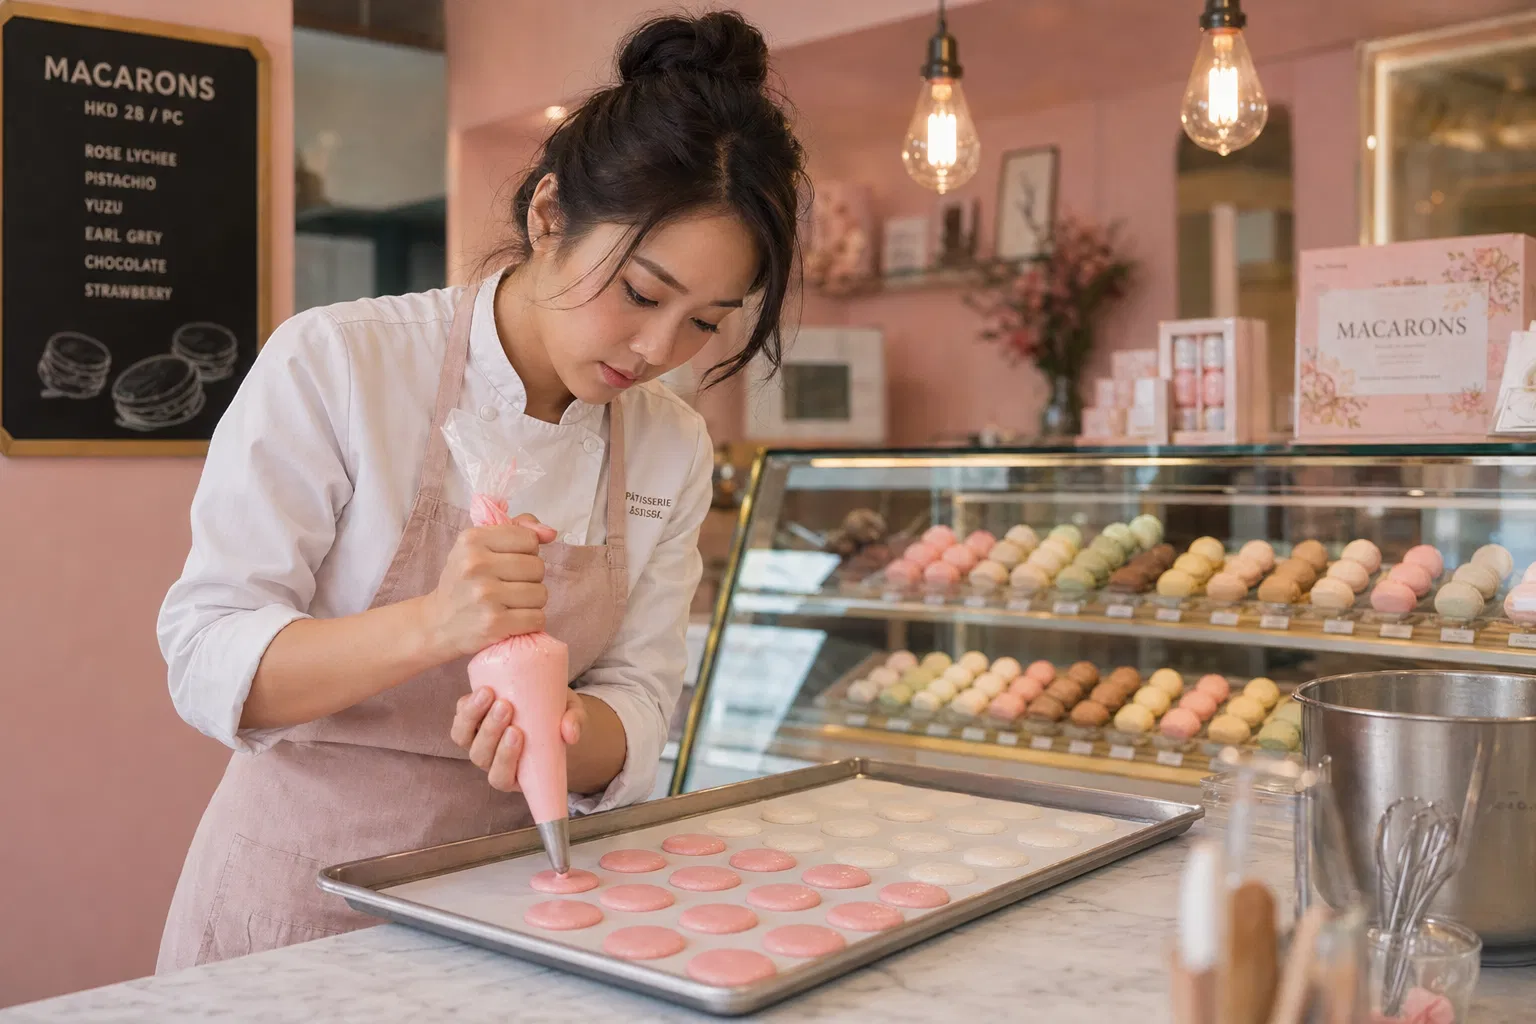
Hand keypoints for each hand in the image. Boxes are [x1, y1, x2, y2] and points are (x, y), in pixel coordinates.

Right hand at [416, 513, 556, 660]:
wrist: (438, 623)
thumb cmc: (465, 580)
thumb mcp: (479, 546)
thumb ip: (517, 530)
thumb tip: (550, 533)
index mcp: (472, 539)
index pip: (529, 539)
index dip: (527, 552)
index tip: (509, 562)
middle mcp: (476, 564)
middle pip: (538, 567)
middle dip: (530, 578)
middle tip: (509, 586)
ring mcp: (485, 595)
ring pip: (541, 593)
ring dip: (532, 602)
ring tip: (511, 603)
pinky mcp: (494, 623)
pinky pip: (537, 618)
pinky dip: (531, 621)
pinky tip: (513, 620)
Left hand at [450, 686, 587, 791]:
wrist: (546, 700)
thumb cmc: (560, 719)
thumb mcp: (573, 718)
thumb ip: (574, 723)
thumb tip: (571, 733)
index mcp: (515, 772)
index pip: (502, 777)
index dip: (504, 760)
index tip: (518, 734)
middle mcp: (492, 760)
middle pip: (481, 756)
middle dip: (491, 731)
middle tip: (506, 707)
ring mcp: (478, 740)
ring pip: (464, 737)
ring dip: (474, 716)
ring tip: (490, 694)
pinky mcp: (470, 719)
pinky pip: (459, 718)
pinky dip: (466, 706)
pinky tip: (479, 691)